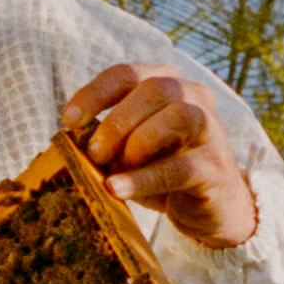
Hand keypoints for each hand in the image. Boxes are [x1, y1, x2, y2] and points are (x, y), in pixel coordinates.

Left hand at [62, 62, 259, 252]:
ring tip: (113, 170)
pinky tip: (117, 189)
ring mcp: (210, 130)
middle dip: (117, 121)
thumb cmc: (164, 172)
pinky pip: (180, 167)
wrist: (213, 209)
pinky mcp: (215, 168)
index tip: (68, 120)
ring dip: (136, 142)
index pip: (127, 74)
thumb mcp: (131, 151)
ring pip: (177, 116)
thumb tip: (70, 144)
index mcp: (167, 84)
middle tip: (93, 153)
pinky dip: (143, 178)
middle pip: (154, 89)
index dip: (94, 93)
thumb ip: (108, 140)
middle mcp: (194, 97)